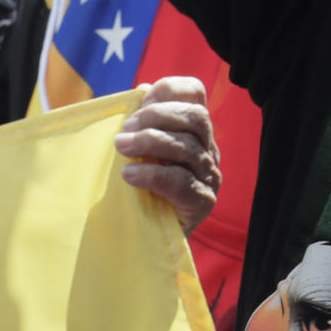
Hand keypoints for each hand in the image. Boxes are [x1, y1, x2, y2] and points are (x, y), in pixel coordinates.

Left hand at [116, 76, 221, 236]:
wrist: (146, 240)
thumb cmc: (139, 189)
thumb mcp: (138, 151)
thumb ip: (140, 122)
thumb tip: (139, 91)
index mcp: (194, 130)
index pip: (195, 94)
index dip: (169, 90)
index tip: (140, 101)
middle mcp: (207, 149)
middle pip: (195, 117)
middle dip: (156, 117)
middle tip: (125, 131)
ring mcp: (209, 176)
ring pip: (187, 147)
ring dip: (149, 142)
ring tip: (121, 148)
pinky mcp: (203, 202)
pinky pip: (181, 182)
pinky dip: (152, 175)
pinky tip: (129, 174)